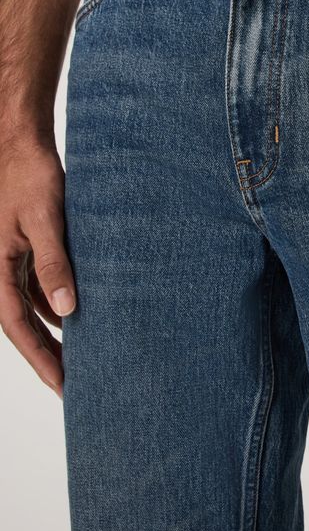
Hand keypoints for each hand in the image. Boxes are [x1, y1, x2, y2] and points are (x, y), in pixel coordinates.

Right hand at [0, 135, 76, 396]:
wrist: (20, 144)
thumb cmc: (30, 177)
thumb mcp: (45, 220)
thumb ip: (53, 263)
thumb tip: (67, 309)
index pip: (19, 328)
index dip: (41, 359)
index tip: (63, 385)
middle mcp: (0, 271)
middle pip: (24, 325)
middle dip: (47, 356)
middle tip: (73, 384)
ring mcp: (11, 262)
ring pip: (32, 309)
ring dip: (52, 333)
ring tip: (79, 356)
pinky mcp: (24, 250)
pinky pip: (38, 288)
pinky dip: (55, 305)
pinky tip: (76, 316)